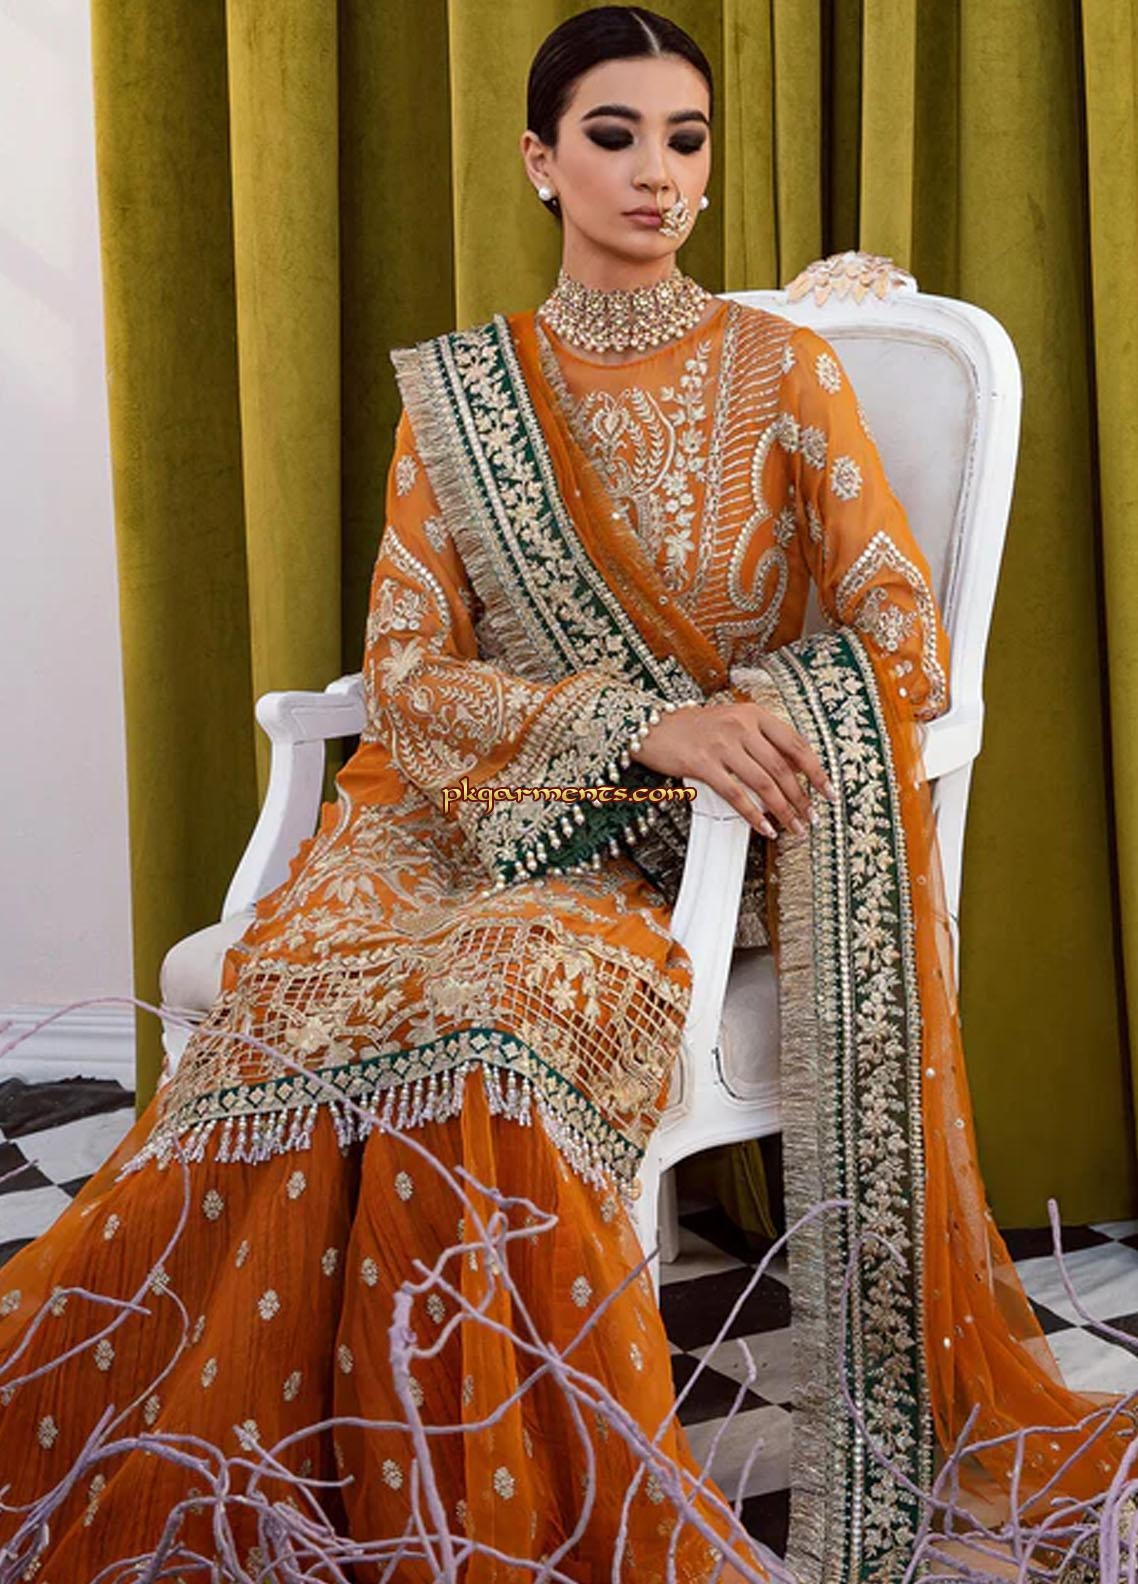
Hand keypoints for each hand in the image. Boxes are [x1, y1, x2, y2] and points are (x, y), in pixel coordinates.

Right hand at [629, 699, 837, 837]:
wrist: (652, 726)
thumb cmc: (693, 728)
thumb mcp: (732, 722)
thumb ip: (761, 741)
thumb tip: (793, 771)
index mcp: (754, 714)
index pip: (796, 744)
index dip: (816, 770)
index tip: (828, 791)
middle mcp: (741, 726)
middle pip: (782, 768)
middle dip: (801, 797)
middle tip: (810, 817)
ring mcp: (722, 744)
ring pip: (764, 783)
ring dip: (783, 810)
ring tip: (793, 827)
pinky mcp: (702, 763)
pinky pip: (735, 795)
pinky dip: (753, 815)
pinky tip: (762, 828)